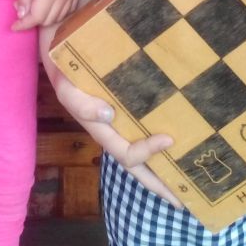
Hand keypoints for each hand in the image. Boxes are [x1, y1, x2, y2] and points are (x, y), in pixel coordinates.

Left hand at [14, 0, 78, 30]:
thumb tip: (22, 14)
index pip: (36, 18)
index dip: (23, 24)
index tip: (13, 26)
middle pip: (49, 20)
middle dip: (33, 20)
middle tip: (20, 8)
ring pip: (61, 16)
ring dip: (46, 17)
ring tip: (32, 4)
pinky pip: (71, 7)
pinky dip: (59, 11)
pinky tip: (48, 3)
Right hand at [41, 38, 180, 207]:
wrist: (59, 46)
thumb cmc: (64, 68)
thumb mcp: (66, 84)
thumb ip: (80, 102)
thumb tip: (108, 115)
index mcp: (100, 131)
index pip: (127, 153)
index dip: (147, 153)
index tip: (169, 139)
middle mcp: (112, 132)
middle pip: (138, 167)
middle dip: (160, 184)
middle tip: (186, 200)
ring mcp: (119, 122)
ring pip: (142, 154)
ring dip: (162, 170)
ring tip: (187, 179)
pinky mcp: (126, 108)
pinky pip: (144, 130)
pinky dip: (159, 144)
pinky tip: (178, 143)